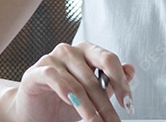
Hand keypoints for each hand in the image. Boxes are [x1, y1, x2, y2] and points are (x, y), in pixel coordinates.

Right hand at [12, 41, 135, 121]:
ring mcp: (52, 59)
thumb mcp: (93, 94)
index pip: (109, 60)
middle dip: (106, 103)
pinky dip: (66, 91)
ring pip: (77, 83)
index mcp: (86, 52)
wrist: (35, 112)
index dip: (121, 82)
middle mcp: (70, 51)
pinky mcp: (36, 71)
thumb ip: (111, 82)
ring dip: (89, 108)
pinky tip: (72, 104)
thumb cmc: (63, 101)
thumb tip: (130, 70)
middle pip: (94, 75)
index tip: (128, 104)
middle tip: (113, 121)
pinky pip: (54, 78)